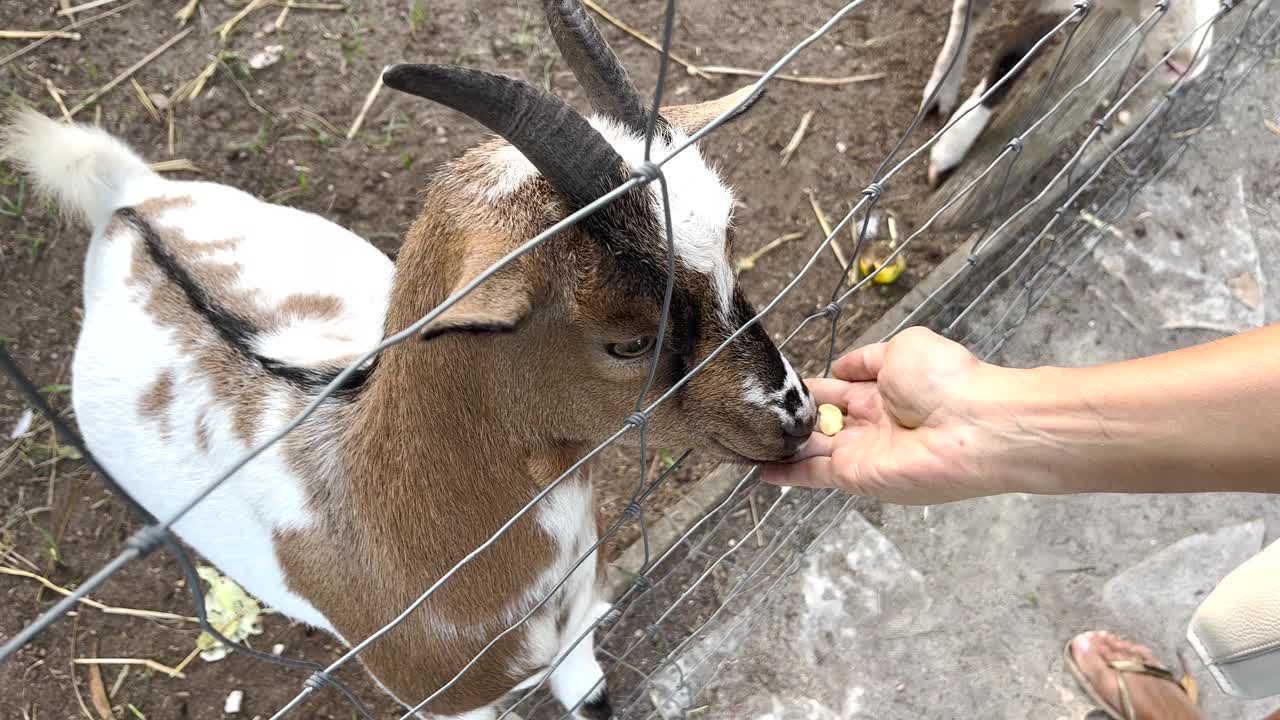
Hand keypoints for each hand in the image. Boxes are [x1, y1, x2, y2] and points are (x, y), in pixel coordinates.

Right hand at [762, 327, 1006, 503]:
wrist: (973, 427)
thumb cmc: (944, 380)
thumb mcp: (903, 349)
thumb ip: (867, 360)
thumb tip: (838, 367)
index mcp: (881, 391)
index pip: (835, 388)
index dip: (807, 387)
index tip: (775, 385)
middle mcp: (868, 423)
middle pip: (819, 420)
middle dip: (790, 416)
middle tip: (754, 410)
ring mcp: (860, 451)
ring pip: (811, 448)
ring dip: (783, 443)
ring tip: (747, 436)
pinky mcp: (854, 476)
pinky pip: (813, 474)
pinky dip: (787, 473)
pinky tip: (760, 469)